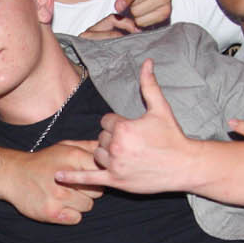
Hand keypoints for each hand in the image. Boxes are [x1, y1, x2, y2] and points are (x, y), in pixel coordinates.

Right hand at [3, 140, 102, 223]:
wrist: (13, 175)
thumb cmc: (43, 161)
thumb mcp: (64, 147)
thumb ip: (87, 146)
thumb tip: (106, 147)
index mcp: (73, 157)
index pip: (102, 171)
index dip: (97, 175)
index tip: (88, 176)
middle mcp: (67, 177)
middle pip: (98, 191)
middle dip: (89, 190)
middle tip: (74, 186)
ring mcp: (59, 196)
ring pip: (88, 206)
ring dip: (79, 203)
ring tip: (65, 195)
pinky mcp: (52, 212)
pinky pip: (76, 218)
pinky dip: (70, 214)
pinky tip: (60, 205)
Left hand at [57, 61, 196, 194]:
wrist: (184, 165)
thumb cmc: (173, 136)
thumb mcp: (160, 108)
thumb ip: (149, 85)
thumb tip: (147, 61)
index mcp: (123, 127)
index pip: (106, 121)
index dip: (118, 124)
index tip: (133, 130)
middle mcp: (115, 146)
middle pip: (101, 137)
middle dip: (112, 139)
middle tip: (133, 144)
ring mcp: (115, 165)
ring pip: (97, 154)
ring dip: (106, 154)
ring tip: (125, 155)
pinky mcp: (116, 180)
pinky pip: (89, 178)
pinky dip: (73, 177)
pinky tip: (58, 176)